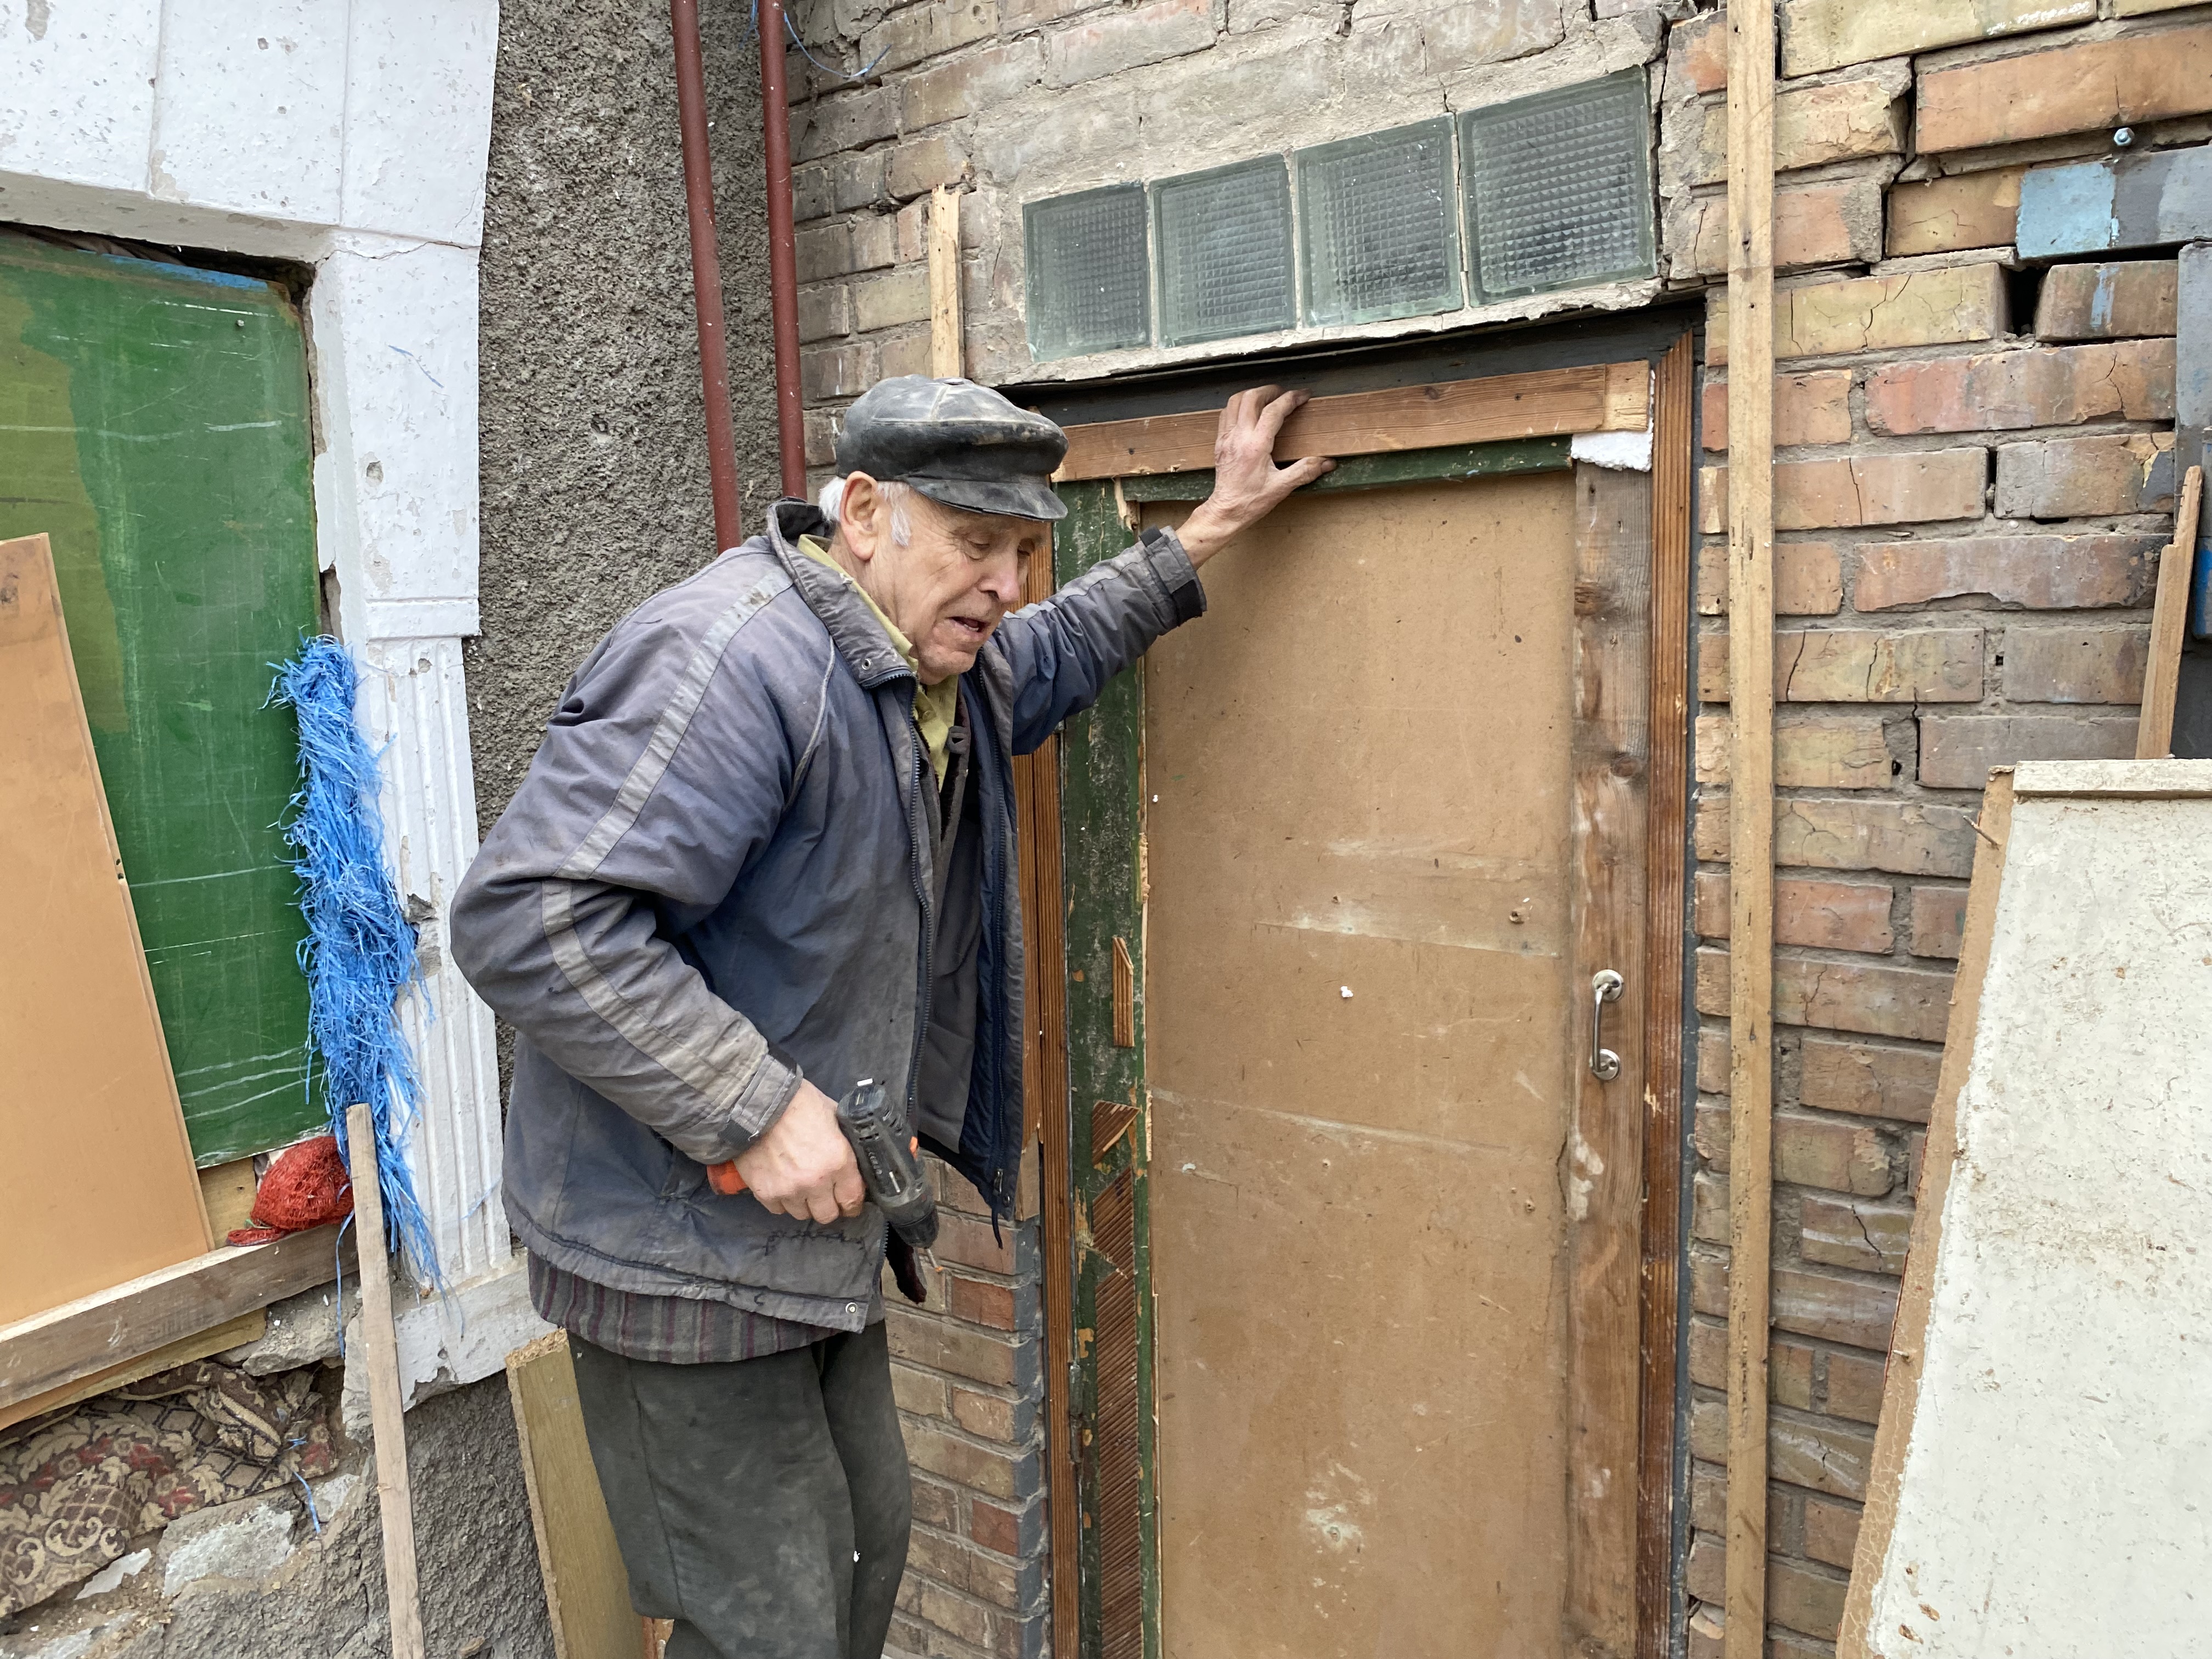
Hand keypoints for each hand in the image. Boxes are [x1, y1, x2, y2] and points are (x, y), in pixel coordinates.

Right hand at [730, 1080, 864, 1224]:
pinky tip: (782, 1184)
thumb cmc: (797, 1102)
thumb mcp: (833, 1115)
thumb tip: (852, 1159)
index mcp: (838, 1161)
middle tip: (825, 1195)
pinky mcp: (765, 1192)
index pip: (852, 1200)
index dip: (853, 1203)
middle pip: (827, 1215)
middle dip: (829, 1205)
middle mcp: (815, 1181)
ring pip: (802, 1214)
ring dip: (804, 1203)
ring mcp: (788, 1190)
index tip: (850, 1202)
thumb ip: (844, 1143)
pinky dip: (782, 1200)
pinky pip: (778, 1209)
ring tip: (801, 1186)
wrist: (756, 1101)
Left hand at [1174, 386, 1335, 566]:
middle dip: (1270, 391)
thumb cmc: (1250, 501)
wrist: (1225, 511)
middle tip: (1284, 393)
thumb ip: (1305, 471)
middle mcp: (1239, 437)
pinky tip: (1248, 412)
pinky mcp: (1220, 442)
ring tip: (1266, 398)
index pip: (1274, 411)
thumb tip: (1327, 463)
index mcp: (1255, 446)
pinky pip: (1225, 413)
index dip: (1290, 399)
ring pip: (1235, 402)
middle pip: (1251, 398)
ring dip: (1252, 395)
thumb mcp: (1281, 488)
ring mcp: (1226, 438)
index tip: (1302, 396)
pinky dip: (1237, 406)